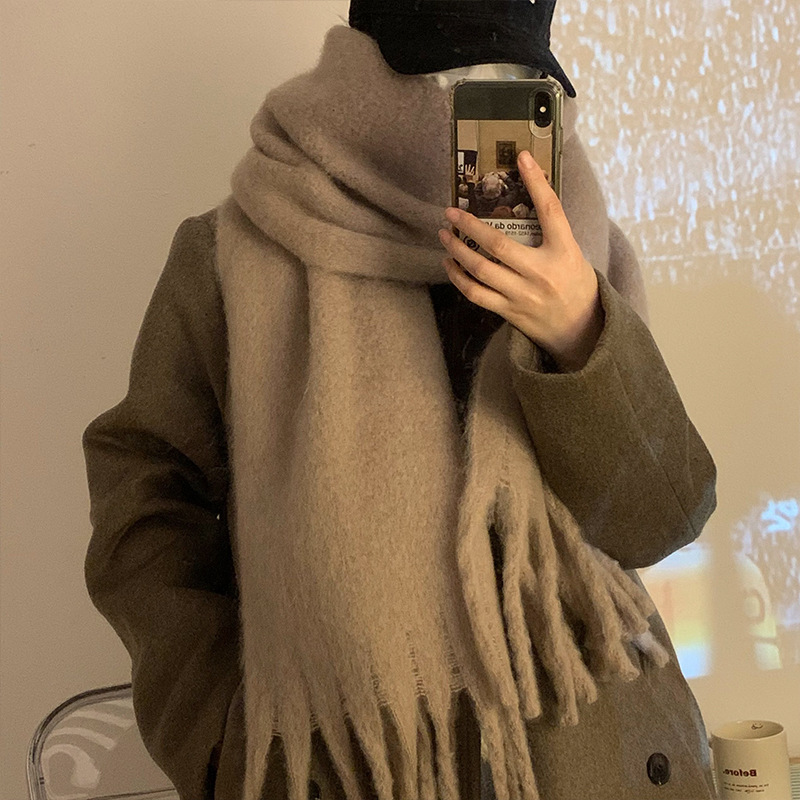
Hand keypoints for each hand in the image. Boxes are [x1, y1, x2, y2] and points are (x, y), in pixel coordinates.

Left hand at [438, 150, 603, 372]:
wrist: (581, 331)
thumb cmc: (575, 286)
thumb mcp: (572, 254)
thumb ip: (551, 233)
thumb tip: (524, 200)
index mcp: (564, 252)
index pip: (551, 211)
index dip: (536, 182)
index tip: (522, 157)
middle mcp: (542, 274)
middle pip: (498, 245)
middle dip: (470, 226)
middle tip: (450, 212)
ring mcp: (523, 295)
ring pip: (481, 271)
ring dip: (457, 251)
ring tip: (444, 236)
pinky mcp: (509, 312)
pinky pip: (476, 294)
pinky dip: (458, 278)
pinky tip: (449, 265)